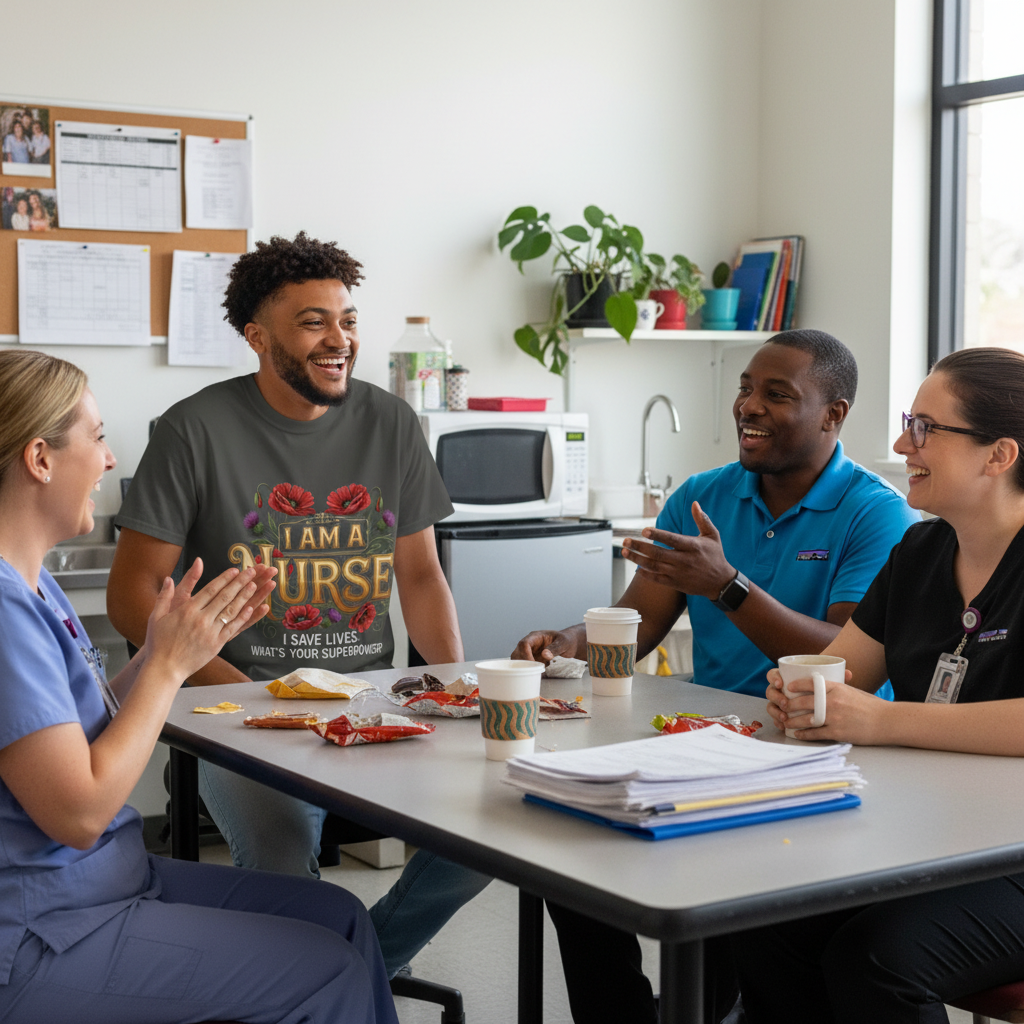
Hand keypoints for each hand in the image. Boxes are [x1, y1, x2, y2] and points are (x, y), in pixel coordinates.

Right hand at [144, 560, 276, 678]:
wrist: (164, 668)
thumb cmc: (158, 643)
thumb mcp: (156, 617)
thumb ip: (164, 596)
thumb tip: (168, 578)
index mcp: (187, 610)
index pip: (210, 589)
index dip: (224, 578)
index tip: (235, 570)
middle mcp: (201, 619)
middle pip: (224, 597)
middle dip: (239, 582)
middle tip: (251, 572)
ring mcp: (210, 632)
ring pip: (231, 611)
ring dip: (244, 597)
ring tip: (254, 585)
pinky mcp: (216, 645)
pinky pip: (232, 628)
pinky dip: (242, 617)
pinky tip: (251, 609)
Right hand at [512, 629, 579, 664]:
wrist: (569, 644)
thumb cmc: (567, 641)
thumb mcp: (564, 643)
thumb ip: (555, 648)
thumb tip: (544, 654)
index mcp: (536, 636)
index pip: (524, 644)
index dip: (525, 655)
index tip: (533, 664)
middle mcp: (530, 643)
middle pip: (518, 652)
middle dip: (523, 663)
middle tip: (534, 670)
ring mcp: (530, 651)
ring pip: (519, 660)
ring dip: (526, 667)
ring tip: (540, 669)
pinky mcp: (532, 658)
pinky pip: (525, 665)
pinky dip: (531, 670)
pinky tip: (542, 670)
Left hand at [621, 501, 733, 599]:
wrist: (721, 583)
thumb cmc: (716, 556)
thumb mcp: (712, 535)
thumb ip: (702, 519)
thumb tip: (695, 503)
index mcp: (692, 546)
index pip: (672, 539)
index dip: (657, 534)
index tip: (643, 530)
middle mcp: (684, 560)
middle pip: (658, 553)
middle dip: (639, 547)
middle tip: (625, 541)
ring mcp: (678, 573)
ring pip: (654, 566)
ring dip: (637, 559)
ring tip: (624, 552)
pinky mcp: (675, 583)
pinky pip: (657, 579)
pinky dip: (645, 574)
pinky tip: (636, 567)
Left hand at [765, 667, 888, 743]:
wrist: (886, 721)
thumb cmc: (870, 706)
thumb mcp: (852, 691)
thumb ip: (835, 689)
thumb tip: (819, 687)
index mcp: (837, 688)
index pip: (812, 683)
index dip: (797, 684)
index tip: (789, 687)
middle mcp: (834, 701)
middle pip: (804, 702)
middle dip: (790, 705)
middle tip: (783, 707)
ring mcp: (835, 717)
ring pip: (806, 719)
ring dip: (793, 721)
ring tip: (786, 722)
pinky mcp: (838, 732)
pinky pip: (815, 733)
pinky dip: (804, 734)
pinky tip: (797, 734)